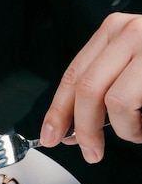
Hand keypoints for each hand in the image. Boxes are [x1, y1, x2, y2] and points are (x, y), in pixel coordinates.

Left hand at [40, 12, 141, 162]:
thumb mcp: (132, 67)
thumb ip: (102, 89)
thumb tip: (71, 128)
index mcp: (115, 31)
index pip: (73, 75)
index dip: (57, 110)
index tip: (49, 135)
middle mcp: (129, 32)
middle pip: (85, 88)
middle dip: (83, 129)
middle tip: (90, 152)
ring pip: (112, 101)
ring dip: (123, 129)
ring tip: (139, 132)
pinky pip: (133, 105)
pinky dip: (139, 127)